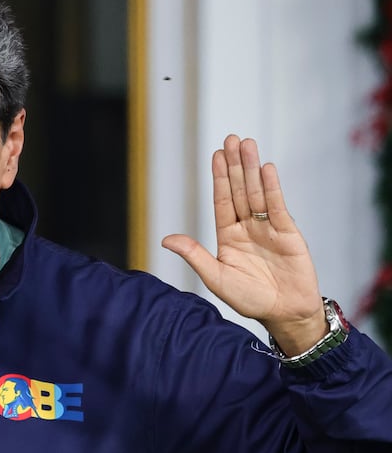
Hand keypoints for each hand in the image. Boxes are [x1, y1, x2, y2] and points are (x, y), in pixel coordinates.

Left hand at [161, 135, 327, 354]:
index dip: (219, 178)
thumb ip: (194, 255)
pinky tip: (266, 169)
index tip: (216, 155)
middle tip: (231, 138)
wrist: (285, 314)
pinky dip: (272, 187)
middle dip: (235, 165)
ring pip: (257, 193)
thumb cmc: (249, 299)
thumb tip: (165, 239)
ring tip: (247, 144)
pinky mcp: (288, 232)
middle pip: (239, 190)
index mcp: (228, 236)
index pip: (222, 200)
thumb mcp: (216, 277)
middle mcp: (247, 227)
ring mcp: (268, 228)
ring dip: (252, 169)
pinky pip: (278, 206)